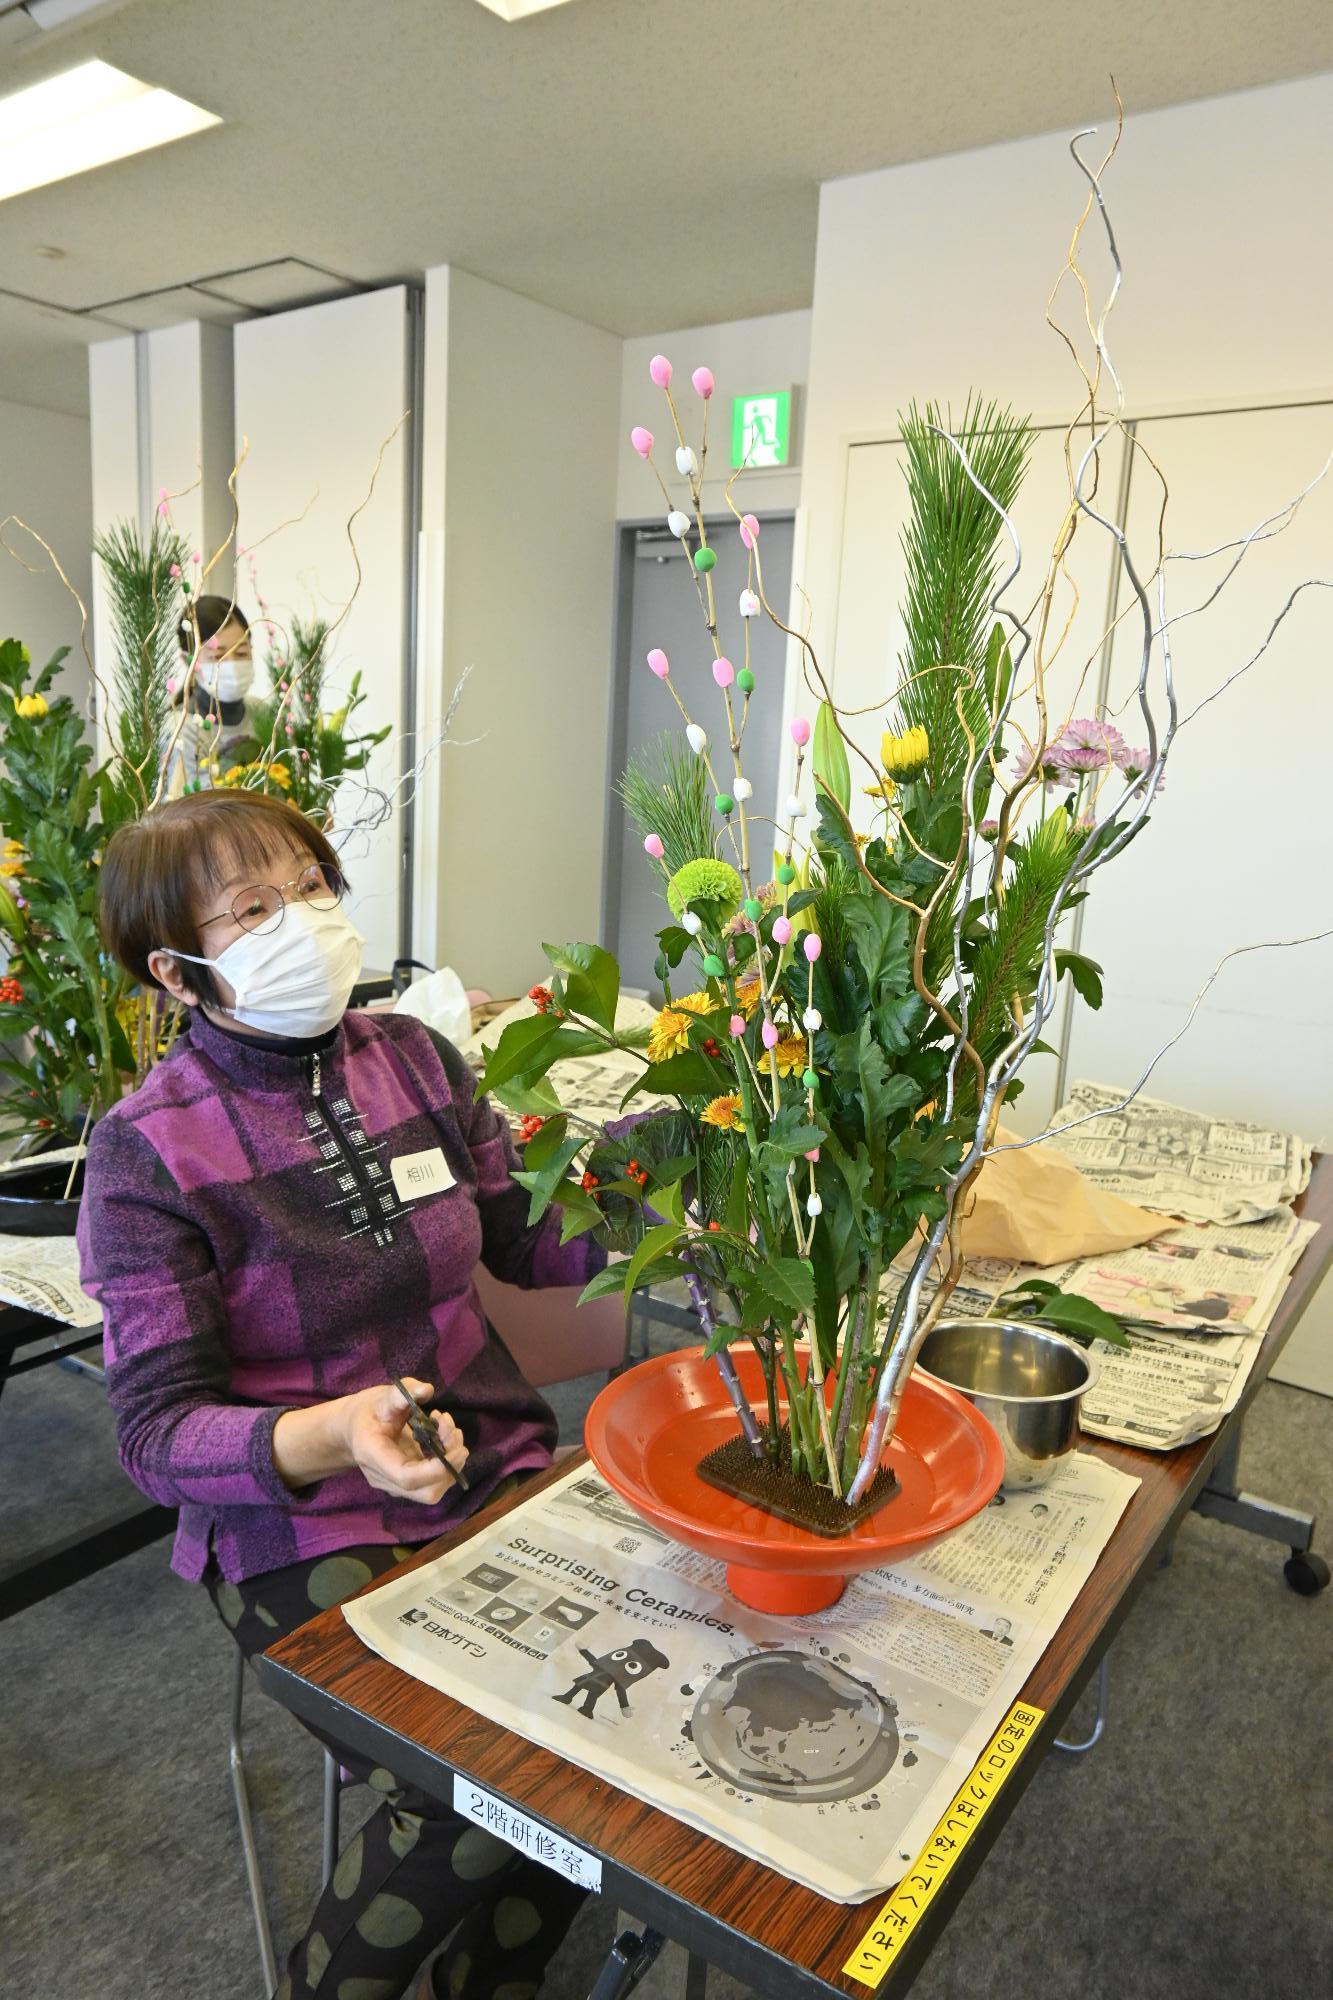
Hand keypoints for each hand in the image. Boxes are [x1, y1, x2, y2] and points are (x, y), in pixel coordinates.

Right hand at [342, 1378, 469, 1505]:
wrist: (352, 1429)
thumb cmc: (368, 1412)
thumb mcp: (382, 1397)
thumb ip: (402, 1393)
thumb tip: (426, 1390)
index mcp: (373, 1456)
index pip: (406, 1477)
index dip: (435, 1469)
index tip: (457, 1447)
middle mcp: (384, 1478)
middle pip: (426, 1492)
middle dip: (451, 1465)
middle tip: (452, 1431)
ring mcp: (396, 1485)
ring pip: (434, 1490)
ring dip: (452, 1461)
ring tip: (448, 1427)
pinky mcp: (408, 1483)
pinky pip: (433, 1481)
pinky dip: (447, 1461)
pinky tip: (443, 1435)